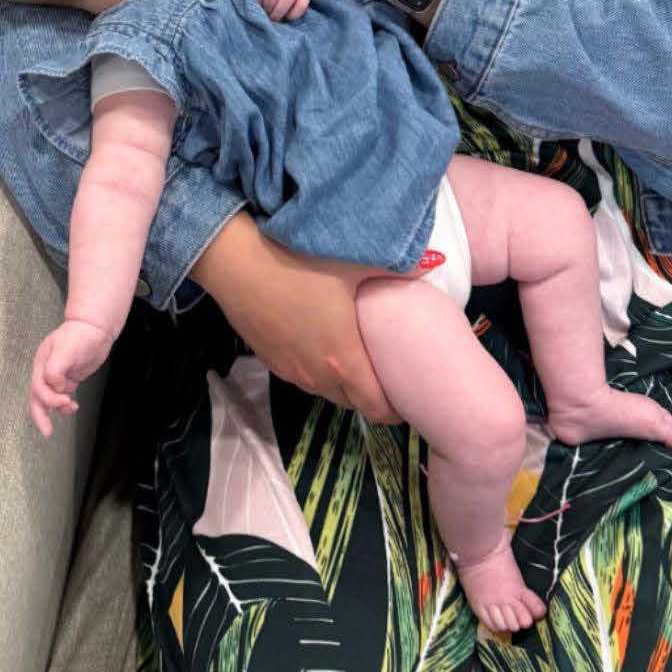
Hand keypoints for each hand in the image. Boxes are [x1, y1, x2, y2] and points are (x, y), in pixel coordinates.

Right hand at [29, 318, 112, 437]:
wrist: (95, 328)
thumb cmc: (79, 335)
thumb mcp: (65, 350)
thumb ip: (55, 370)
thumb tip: (54, 386)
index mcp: (41, 363)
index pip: (38, 388)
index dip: (49, 399)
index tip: (64, 401)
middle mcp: (46, 371)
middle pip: (38, 397)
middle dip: (41, 416)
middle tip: (47, 432)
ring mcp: (57, 376)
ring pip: (50, 399)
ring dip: (58, 408)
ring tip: (72, 407)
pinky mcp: (68, 378)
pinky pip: (61, 396)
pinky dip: (65, 405)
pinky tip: (73, 406)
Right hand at [191, 213, 402, 424]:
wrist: (237, 264)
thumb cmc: (301, 264)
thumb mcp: (355, 263)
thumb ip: (398, 267)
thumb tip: (433, 264)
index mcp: (344, 360)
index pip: (376, 407)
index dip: (396, 408)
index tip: (408, 395)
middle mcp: (317, 375)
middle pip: (352, 402)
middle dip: (371, 395)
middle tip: (386, 371)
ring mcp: (290, 370)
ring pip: (325, 390)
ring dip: (343, 382)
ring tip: (355, 356)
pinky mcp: (270, 361)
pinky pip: (302, 376)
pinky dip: (317, 369)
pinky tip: (319, 341)